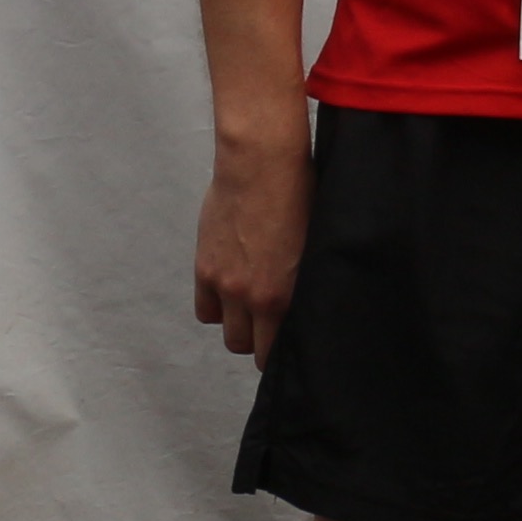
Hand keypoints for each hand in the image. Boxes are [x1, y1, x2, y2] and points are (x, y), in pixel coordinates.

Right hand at [193, 135, 306, 357]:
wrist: (260, 167)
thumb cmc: (301, 196)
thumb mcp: (316, 244)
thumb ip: (306, 280)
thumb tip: (309, 299)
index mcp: (285, 294)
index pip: (276, 349)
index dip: (282, 353)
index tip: (292, 348)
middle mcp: (252, 297)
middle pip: (248, 346)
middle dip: (261, 344)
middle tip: (273, 331)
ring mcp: (225, 285)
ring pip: (227, 333)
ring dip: (239, 328)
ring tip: (253, 313)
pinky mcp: (204, 269)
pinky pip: (206, 310)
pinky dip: (217, 309)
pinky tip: (232, 297)